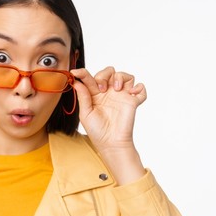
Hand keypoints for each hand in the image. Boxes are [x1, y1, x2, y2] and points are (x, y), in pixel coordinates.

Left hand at [70, 66, 146, 184]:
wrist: (111, 143)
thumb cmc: (97, 131)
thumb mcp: (85, 113)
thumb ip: (83, 96)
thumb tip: (76, 81)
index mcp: (95, 94)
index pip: (90, 78)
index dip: (82, 72)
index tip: (75, 72)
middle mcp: (109, 92)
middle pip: (109, 72)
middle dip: (104, 74)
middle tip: (102, 88)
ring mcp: (121, 96)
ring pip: (125, 76)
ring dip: (120, 77)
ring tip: (117, 89)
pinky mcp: (132, 101)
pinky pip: (140, 88)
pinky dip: (139, 87)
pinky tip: (132, 93)